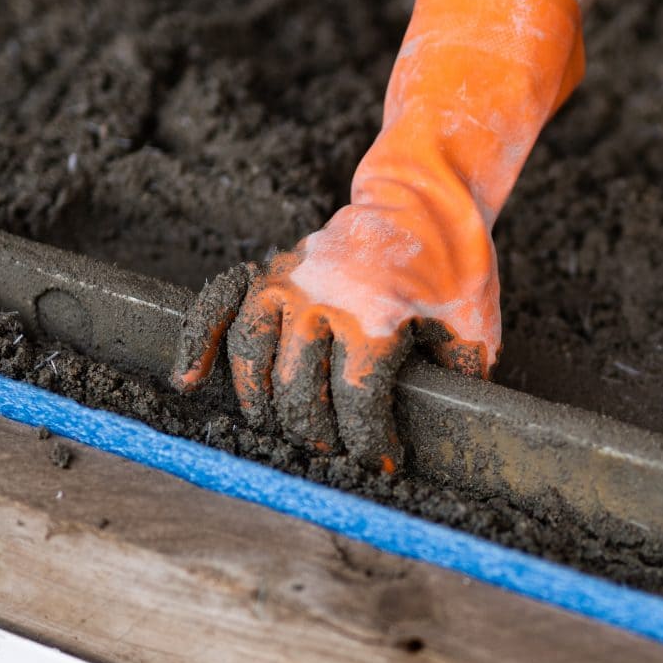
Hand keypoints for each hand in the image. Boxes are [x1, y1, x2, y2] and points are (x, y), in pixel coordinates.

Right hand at [171, 196, 498, 470]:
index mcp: (375, 316)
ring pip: (252, 357)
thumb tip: (452, 428)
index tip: (382, 463)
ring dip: (262, 403)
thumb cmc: (452, 267)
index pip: (356, 399)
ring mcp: (287, 284)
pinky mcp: (267, 273)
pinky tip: (188, 381)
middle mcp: (321, 300)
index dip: (369, 441)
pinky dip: (197, 344)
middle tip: (332, 450)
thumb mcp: (474, 324)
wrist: (424, 199)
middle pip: (297, 388)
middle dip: (315, 432)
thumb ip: (460, 378)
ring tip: (277, 428)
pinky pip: (218, 309)